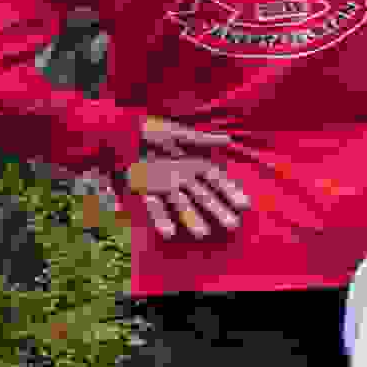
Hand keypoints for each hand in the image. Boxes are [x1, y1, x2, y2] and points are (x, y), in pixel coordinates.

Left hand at [124, 115, 251, 243]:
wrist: (121, 135)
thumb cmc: (152, 132)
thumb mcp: (178, 133)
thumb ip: (202, 139)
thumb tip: (228, 140)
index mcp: (193, 164)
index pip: (217, 181)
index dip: (230, 192)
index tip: (245, 206)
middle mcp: (182, 178)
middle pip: (204, 197)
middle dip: (218, 211)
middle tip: (232, 225)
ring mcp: (165, 186)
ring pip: (182, 205)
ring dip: (192, 219)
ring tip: (202, 235)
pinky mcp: (146, 190)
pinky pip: (155, 206)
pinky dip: (161, 219)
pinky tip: (168, 233)